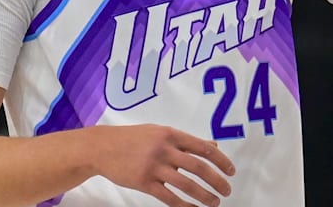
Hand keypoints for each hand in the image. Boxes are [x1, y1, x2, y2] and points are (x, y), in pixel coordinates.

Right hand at [93, 124, 234, 206]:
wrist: (102, 147)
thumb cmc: (132, 138)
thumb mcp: (159, 132)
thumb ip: (186, 140)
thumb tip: (212, 146)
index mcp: (170, 134)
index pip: (203, 148)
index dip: (221, 161)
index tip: (231, 171)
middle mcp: (164, 149)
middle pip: (199, 167)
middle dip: (217, 180)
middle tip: (227, 190)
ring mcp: (154, 167)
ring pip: (186, 184)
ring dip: (204, 196)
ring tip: (214, 202)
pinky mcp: (144, 182)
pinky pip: (169, 197)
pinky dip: (184, 206)